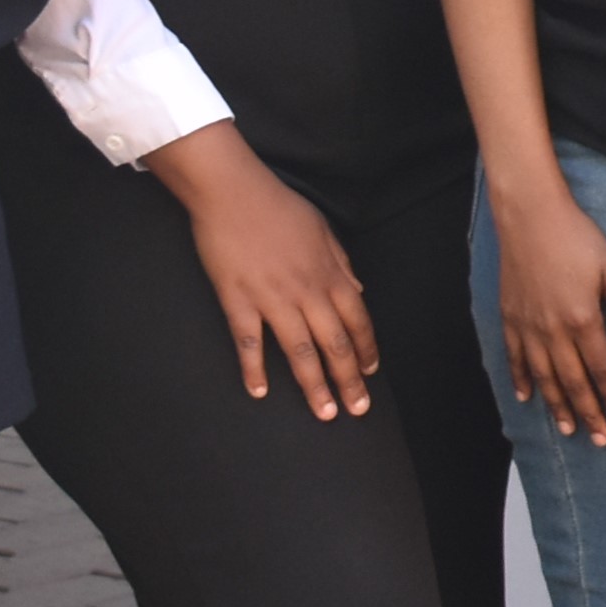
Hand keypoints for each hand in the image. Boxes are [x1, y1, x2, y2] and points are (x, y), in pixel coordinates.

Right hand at [145, 122, 377, 419]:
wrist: (233, 192)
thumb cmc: (279, 206)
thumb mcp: (323, 230)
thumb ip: (342, 264)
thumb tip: (357, 291)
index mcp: (330, 274)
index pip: (357, 321)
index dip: (366, 350)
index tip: (371, 373)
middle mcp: (307, 291)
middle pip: (335, 344)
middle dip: (349, 380)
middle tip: (358, 409)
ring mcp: (272, 299)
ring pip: (300, 352)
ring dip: (314, 386)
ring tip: (325, 413)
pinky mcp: (237, 301)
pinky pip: (249, 343)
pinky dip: (254, 369)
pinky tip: (260, 392)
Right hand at [489, 172, 605, 441]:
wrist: (530, 216)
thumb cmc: (576, 237)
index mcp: (582, 319)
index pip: (602, 369)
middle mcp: (552, 330)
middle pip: (573, 382)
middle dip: (589, 413)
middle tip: (601, 440)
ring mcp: (527, 326)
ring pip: (544, 377)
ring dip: (557, 406)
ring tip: (569, 429)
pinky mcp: (509, 317)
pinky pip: (514, 358)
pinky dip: (521, 380)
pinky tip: (528, 398)